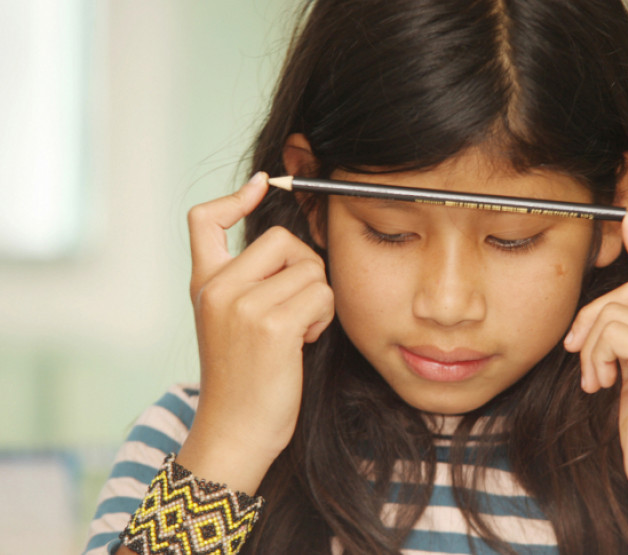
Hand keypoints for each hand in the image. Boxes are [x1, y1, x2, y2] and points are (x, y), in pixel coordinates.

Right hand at [176, 172, 333, 493]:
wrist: (235, 431)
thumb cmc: (244, 379)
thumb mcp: (229, 323)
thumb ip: (247, 282)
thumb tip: (292, 245)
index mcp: (204, 284)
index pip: (204, 220)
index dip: (236, 197)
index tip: (262, 186)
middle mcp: (218, 288)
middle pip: (282, 238)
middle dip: (304, 267)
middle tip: (295, 306)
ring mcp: (242, 305)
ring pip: (310, 268)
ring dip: (317, 299)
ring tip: (299, 331)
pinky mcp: (271, 325)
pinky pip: (321, 294)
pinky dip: (323, 317)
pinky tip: (305, 341)